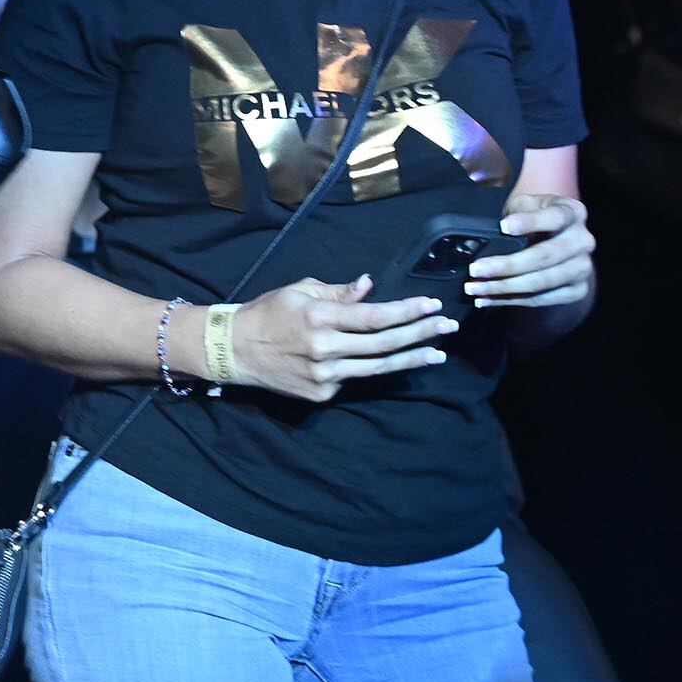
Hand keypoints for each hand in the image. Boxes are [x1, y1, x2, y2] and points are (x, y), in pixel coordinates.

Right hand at [228, 274, 460, 402]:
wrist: (232, 351)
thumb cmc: (265, 314)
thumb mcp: (297, 292)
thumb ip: (337, 292)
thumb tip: (369, 287)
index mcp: (318, 318)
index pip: (373, 316)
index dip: (406, 311)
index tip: (432, 304)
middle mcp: (325, 349)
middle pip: (384, 343)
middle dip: (420, 333)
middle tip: (448, 327)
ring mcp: (324, 375)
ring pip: (378, 368)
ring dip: (411, 359)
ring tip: (436, 353)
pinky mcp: (321, 394)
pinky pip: (354, 379)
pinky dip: (371, 368)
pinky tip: (386, 362)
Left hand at [470, 193, 594, 308]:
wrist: (552, 238)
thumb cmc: (532, 217)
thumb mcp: (524, 204)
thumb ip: (514, 212)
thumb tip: (493, 233)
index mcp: (572, 213)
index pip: (554, 217)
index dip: (530, 222)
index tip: (503, 227)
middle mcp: (583, 241)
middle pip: (545, 256)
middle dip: (506, 265)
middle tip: (476, 269)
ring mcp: (583, 268)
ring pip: (542, 282)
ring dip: (504, 287)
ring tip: (475, 288)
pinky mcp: (577, 290)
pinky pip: (541, 299)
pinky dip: (511, 300)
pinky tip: (487, 299)